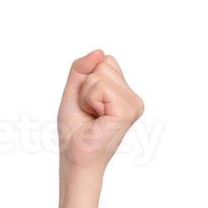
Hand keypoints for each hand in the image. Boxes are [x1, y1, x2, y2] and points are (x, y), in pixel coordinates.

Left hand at [57, 49, 144, 173]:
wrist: (75, 156)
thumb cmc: (74, 129)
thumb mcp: (73, 91)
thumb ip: (82, 68)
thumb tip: (99, 51)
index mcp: (123, 92)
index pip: (105, 61)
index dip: (86, 78)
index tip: (87, 102)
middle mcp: (133, 97)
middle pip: (103, 64)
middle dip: (85, 86)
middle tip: (88, 111)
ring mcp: (134, 104)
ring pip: (100, 74)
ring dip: (86, 95)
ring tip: (92, 115)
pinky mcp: (128, 110)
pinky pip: (100, 87)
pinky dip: (89, 100)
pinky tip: (97, 119)